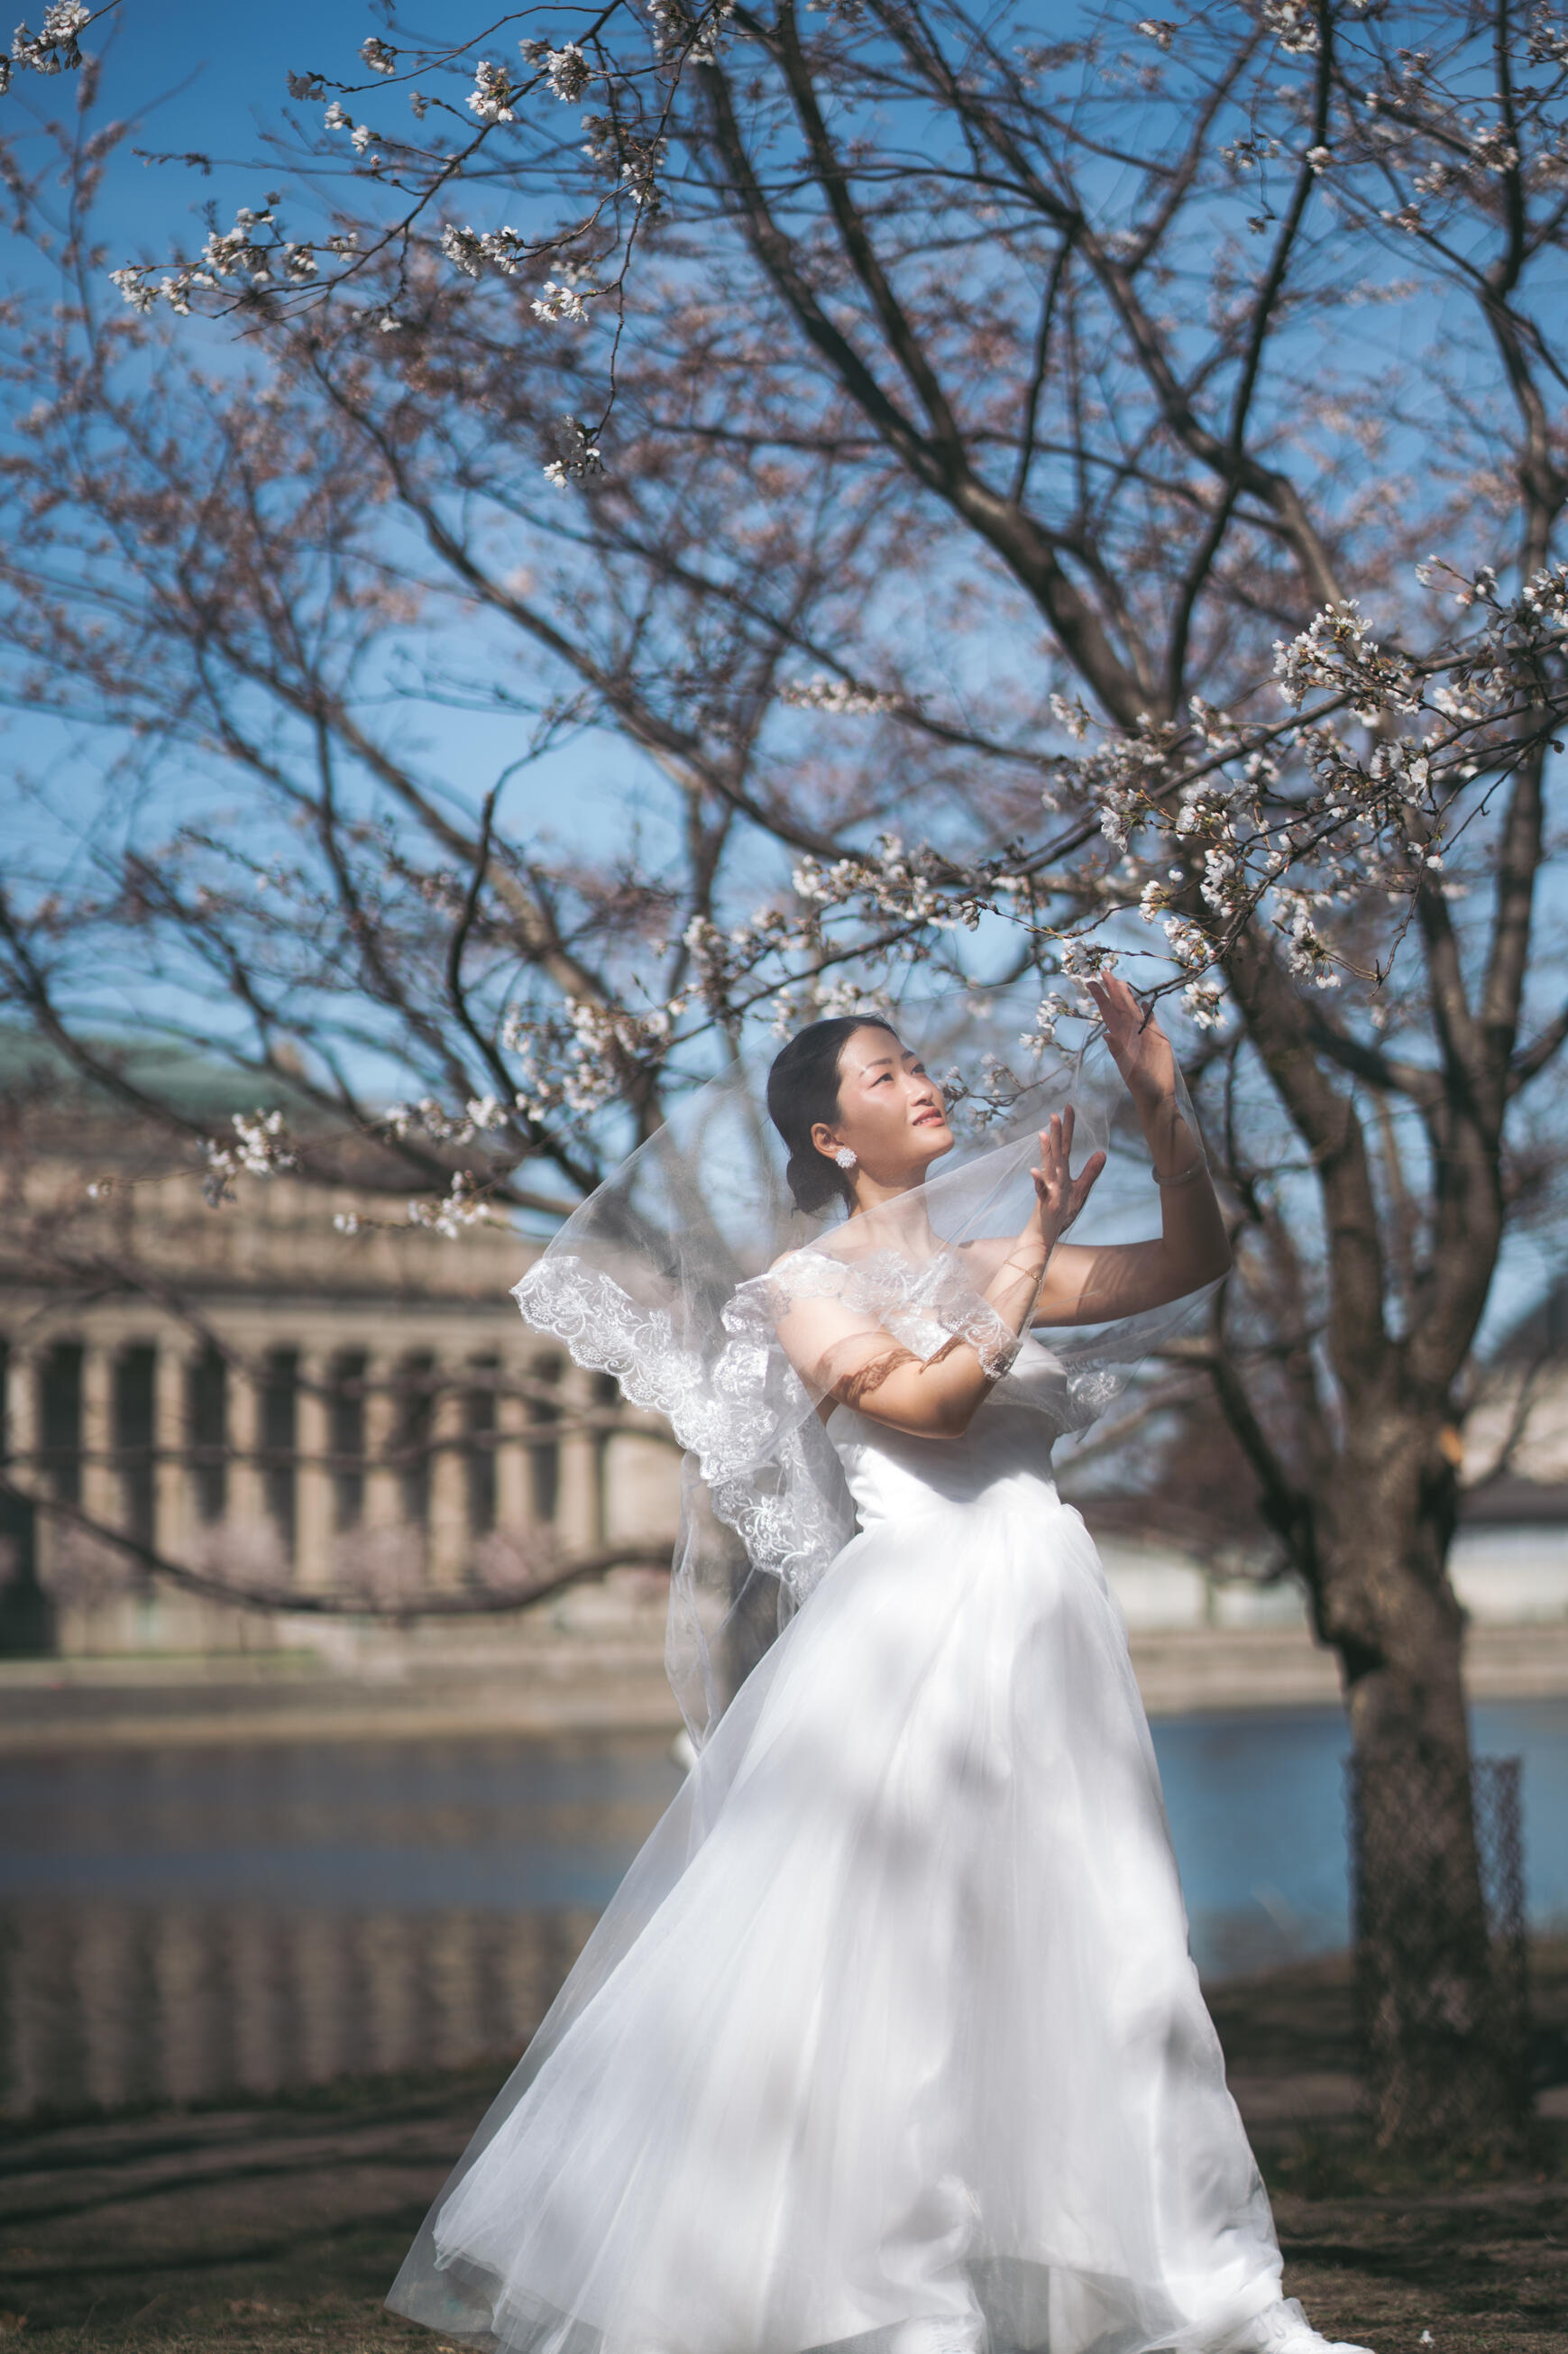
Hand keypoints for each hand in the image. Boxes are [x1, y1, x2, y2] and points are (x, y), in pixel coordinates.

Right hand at [1027, 1106, 1104, 1254]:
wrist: (1044, 1233)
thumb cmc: (1061, 1212)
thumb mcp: (1080, 1190)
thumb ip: (1090, 1172)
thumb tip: (1103, 1152)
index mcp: (1062, 1172)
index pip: (1066, 1145)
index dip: (1068, 1127)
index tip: (1069, 1107)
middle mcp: (1054, 1177)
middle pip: (1057, 1151)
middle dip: (1056, 1133)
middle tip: (1055, 1113)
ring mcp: (1048, 1189)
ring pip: (1048, 1167)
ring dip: (1045, 1152)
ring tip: (1043, 1134)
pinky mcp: (1045, 1203)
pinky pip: (1041, 1191)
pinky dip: (1038, 1181)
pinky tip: (1035, 1171)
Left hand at [1086, 974, 1175, 1108]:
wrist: (1157, 1094)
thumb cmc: (1140, 1084)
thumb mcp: (1128, 1067)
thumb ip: (1119, 1051)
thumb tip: (1108, 1036)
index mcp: (1120, 1038)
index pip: (1109, 1012)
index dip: (1102, 997)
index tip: (1093, 982)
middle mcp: (1130, 1033)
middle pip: (1121, 1006)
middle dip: (1113, 990)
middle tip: (1104, 972)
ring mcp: (1144, 1034)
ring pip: (1134, 1010)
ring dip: (1128, 997)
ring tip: (1121, 982)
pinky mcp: (1159, 1038)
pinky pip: (1151, 1020)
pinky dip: (1148, 1011)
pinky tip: (1144, 1002)